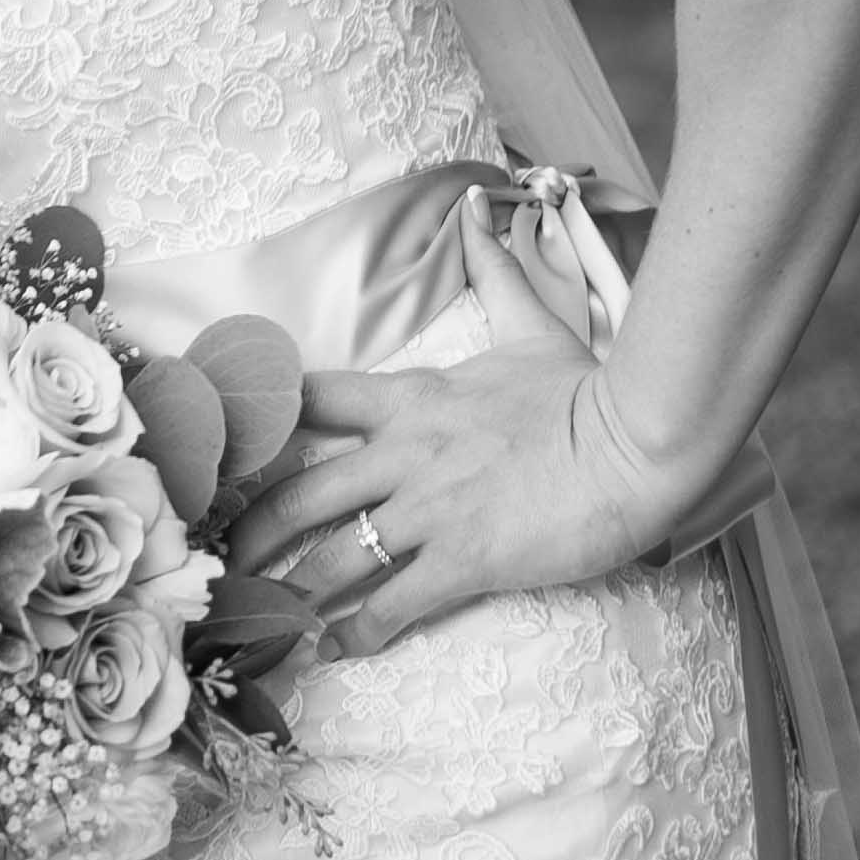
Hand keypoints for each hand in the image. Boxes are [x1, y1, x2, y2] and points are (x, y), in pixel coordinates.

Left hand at [223, 193, 674, 658]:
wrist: (635, 445)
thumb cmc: (583, 391)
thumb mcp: (529, 322)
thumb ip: (492, 269)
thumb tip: (477, 206)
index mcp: (411, 396)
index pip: (314, 399)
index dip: (265, 424)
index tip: (229, 451)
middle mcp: (404, 451)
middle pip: (302, 490)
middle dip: (256, 528)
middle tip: (225, 557)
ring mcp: (430, 508)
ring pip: (335, 555)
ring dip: (293, 591)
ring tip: (265, 619)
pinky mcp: (463, 559)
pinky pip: (394, 604)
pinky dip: (359, 634)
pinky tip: (337, 653)